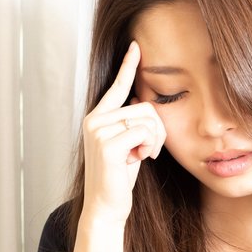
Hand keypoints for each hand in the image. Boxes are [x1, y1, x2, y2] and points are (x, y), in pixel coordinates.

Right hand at [81, 41, 166, 223]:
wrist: (106, 206)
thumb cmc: (119, 178)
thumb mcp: (128, 145)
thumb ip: (131, 123)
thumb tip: (140, 100)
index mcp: (97, 118)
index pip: (116, 87)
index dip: (127, 66)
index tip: (135, 45)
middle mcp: (94, 120)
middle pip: (145, 107)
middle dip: (157, 130)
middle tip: (147, 151)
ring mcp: (98, 131)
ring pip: (147, 120)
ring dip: (154, 141)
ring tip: (140, 157)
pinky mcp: (107, 145)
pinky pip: (144, 133)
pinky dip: (149, 148)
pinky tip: (137, 161)